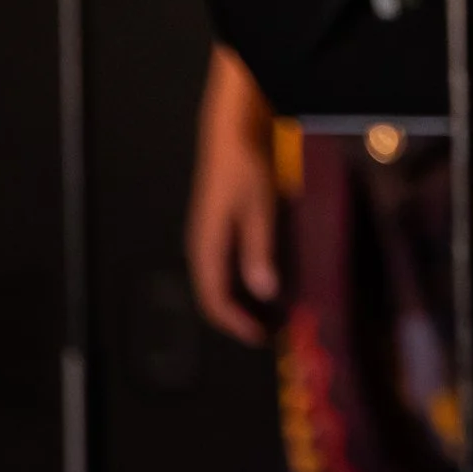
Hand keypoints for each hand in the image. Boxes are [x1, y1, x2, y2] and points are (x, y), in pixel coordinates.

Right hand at [186, 48, 279, 344]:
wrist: (231, 134)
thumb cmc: (244, 169)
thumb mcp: (258, 210)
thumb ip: (259, 251)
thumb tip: (263, 292)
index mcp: (206, 248)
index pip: (214, 299)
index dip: (236, 323)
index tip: (261, 337)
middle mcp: (202, 247)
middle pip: (214, 294)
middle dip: (239, 316)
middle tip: (269, 328)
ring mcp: (208, 236)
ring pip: (220, 280)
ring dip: (242, 298)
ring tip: (270, 309)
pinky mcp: (218, 226)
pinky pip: (226, 263)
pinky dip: (243, 278)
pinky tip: (265, 277)